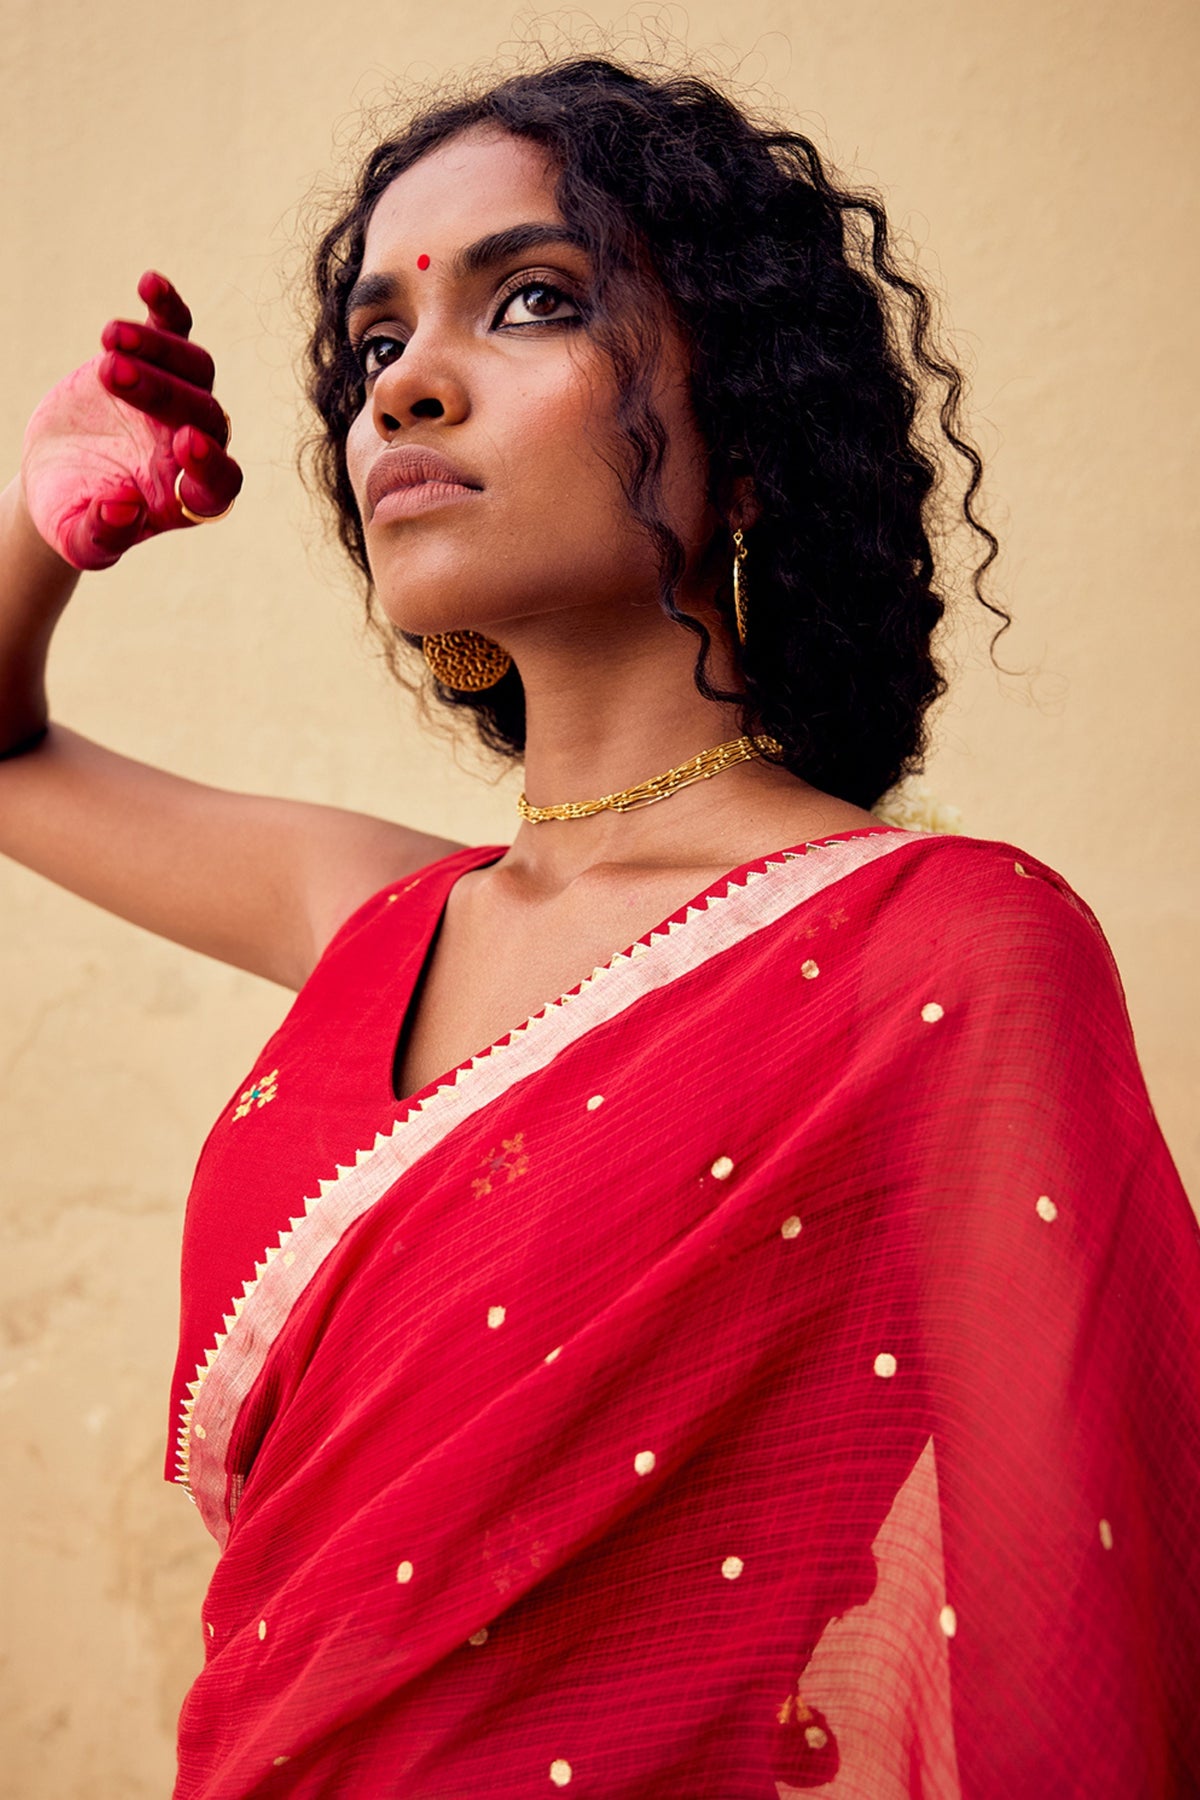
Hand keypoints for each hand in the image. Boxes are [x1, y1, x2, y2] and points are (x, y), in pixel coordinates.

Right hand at [21, 271, 243, 571]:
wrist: (57, 477)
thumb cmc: (74, 515)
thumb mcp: (78, 539)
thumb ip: (102, 536)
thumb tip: (124, 511)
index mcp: (187, 498)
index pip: (219, 484)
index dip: (211, 464)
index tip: (183, 443)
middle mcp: (195, 448)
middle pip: (205, 415)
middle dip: (161, 392)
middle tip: (110, 374)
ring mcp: (180, 402)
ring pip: (196, 370)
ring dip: (157, 351)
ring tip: (109, 340)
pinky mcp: (158, 364)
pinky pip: (177, 330)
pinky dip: (168, 307)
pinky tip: (151, 281)